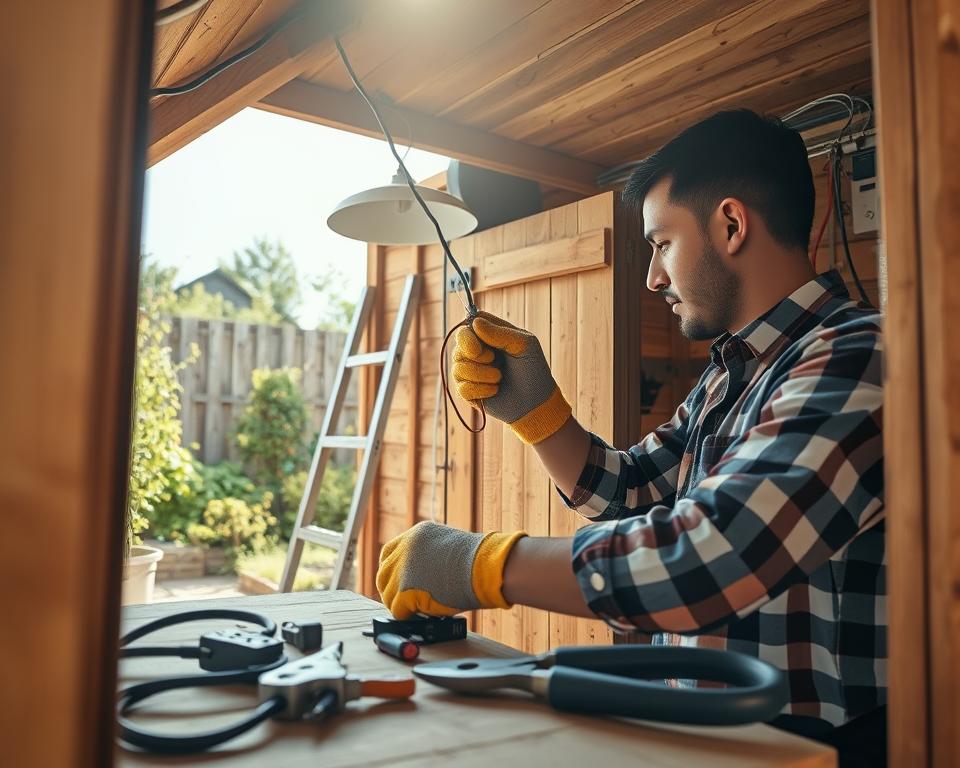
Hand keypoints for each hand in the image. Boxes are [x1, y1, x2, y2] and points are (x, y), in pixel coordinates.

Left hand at [375, 521, 526, 619]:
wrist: (484, 567)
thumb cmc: (476, 561)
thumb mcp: (446, 547)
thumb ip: (427, 557)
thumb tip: (420, 577)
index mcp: (416, 535)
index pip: (389, 553)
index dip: (391, 570)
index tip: (396, 581)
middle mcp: (405, 548)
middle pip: (383, 574)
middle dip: (392, 589)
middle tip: (404, 601)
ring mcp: (403, 568)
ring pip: (388, 594)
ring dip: (401, 604)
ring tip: (418, 608)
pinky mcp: (405, 589)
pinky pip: (397, 609)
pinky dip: (407, 615)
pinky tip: (420, 614)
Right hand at [452, 310, 571, 443]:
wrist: (535, 403)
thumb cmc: (533, 370)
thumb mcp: (524, 345)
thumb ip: (500, 332)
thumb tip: (474, 323)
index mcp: (490, 334)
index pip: (470, 322)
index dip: (471, 330)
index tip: (482, 342)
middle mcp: (476, 349)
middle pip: (459, 341)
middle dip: (476, 353)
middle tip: (493, 359)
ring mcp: (469, 370)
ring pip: (458, 366)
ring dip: (481, 373)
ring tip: (499, 377)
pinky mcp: (467, 391)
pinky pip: (462, 387)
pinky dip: (481, 389)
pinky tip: (495, 390)